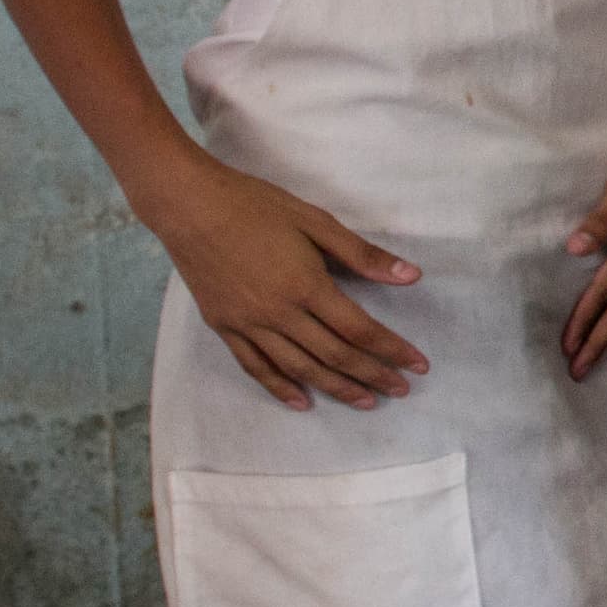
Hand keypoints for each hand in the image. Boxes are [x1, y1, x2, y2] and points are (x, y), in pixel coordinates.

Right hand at [145, 157, 425, 410]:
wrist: (188, 205)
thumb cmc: (255, 206)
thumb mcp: (315, 221)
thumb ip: (362, 254)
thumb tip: (411, 276)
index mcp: (306, 286)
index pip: (360, 330)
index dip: (393, 350)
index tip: (418, 365)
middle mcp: (279, 313)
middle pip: (335, 356)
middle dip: (373, 376)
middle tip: (400, 390)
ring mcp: (248, 324)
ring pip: (299, 369)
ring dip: (336, 388)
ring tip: (365, 401)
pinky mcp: (224, 327)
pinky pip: (256, 367)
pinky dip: (281, 387)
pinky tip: (302, 401)